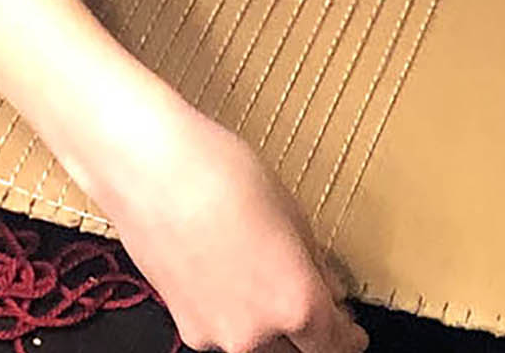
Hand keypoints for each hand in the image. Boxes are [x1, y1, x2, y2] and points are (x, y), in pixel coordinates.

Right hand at [66, 79, 366, 352]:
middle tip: (315, 303)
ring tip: (265, 279)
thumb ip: (314, 264)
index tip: (352, 332)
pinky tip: (232, 276)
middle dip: (309, 332)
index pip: (333, 343)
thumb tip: (328, 287)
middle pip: (296, 351)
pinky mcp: (182, 323)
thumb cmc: (223, 178)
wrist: (151, 170)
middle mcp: (255, 333)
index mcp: (295, 304)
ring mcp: (214, 334)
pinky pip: (222, 331)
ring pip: (256, 344)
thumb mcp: (292, 214)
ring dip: (270, 325)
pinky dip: (235, 315)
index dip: (348, 337)